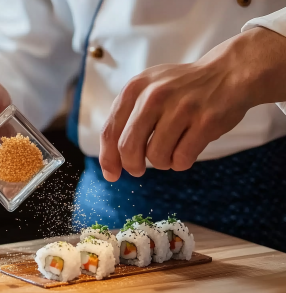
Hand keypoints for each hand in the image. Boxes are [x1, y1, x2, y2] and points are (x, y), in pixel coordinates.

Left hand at [100, 27, 285, 180]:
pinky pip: (181, 159)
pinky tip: (186, 150)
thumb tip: (109, 164)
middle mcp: (154, 95)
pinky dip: (181, 162)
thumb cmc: (181, 90)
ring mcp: (181, 108)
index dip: (108, 159)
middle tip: (138, 170)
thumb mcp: (148, 91)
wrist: (228, 73)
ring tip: (171, 150)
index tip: (112, 175)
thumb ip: (126, 120)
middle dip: (132, 166)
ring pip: (156, 157)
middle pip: (128, 148)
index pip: (110, 132)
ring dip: (162, 162)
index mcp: (135, 88)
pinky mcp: (204, 122)